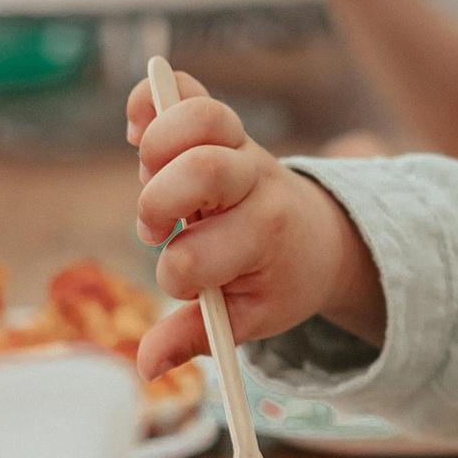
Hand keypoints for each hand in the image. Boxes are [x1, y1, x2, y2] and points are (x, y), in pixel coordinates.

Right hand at [125, 70, 380, 377]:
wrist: (320, 236)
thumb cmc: (275, 279)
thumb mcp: (248, 318)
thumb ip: (196, 337)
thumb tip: (145, 366)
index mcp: (265, 235)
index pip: (198, 254)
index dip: (176, 274)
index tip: (187, 281)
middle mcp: (255, 182)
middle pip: (204, 170)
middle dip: (159, 202)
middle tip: (157, 227)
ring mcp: (240, 146)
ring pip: (200, 118)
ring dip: (157, 147)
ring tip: (150, 175)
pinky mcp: (222, 125)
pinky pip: (188, 91)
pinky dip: (153, 98)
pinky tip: (137, 125)